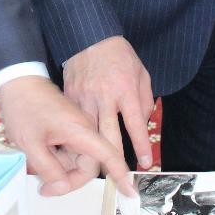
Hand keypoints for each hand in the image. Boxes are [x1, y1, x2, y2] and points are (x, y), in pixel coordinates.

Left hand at [0, 76, 134, 197]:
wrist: (18, 80)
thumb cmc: (23, 107)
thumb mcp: (31, 143)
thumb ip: (48, 168)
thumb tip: (62, 188)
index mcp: (80, 130)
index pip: (107, 155)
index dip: (120, 174)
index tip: (130, 192)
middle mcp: (83, 129)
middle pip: (88, 164)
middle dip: (70, 179)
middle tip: (45, 188)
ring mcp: (76, 128)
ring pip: (78, 158)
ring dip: (62, 169)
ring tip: (36, 167)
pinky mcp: (68, 127)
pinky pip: (70, 150)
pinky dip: (58, 159)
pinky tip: (40, 157)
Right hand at [62, 35, 154, 169]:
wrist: (89, 36)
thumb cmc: (118, 54)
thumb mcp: (141, 72)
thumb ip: (144, 99)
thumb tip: (143, 122)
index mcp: (125, 89)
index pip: (135, 124)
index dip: (141, 145)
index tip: (145, 163)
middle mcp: (105, 96)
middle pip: (109, 136)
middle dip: (114, 161)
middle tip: (120, 179)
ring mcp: (84, 97)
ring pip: (88, 133)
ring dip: (92, 154)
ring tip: (97, 171)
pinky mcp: (70, 96)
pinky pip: (73, 121)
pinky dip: (75, 136)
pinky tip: (76, 149)